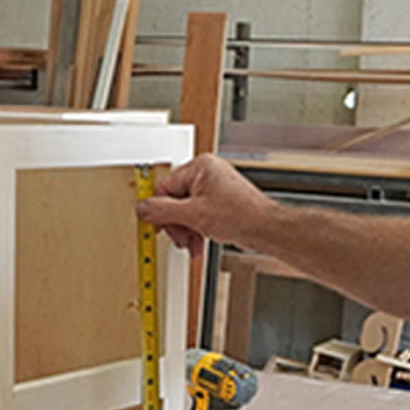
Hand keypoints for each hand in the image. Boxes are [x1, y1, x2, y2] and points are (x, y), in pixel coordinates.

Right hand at [136, 154, 275, 255]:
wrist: (265, 230)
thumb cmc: (241, 215)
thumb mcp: (193, 215)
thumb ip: (163, 211)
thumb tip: (143, 208)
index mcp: (200, 166)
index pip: (165, 186)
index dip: (160, 210)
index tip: (157, 225)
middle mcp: (207, 173)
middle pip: (175, 200)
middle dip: (176, 224)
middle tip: (180, 237)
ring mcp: (214, 188)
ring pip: (187, 210)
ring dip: (186, 230)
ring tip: (192, 243)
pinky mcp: (220, 202)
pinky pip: (199, 214)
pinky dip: (197, 229)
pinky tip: (199, 242)